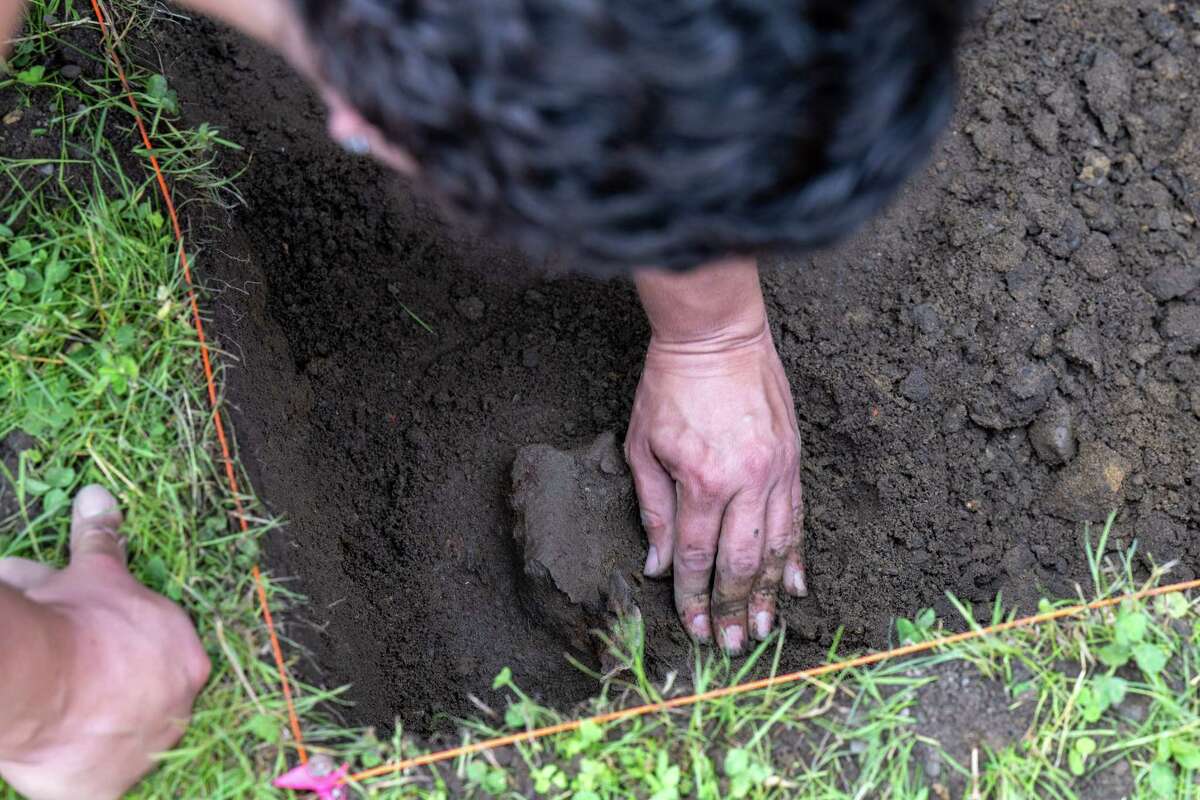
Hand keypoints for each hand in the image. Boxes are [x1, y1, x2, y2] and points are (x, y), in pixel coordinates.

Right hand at [0, 486, 209, 799]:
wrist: (46, 680)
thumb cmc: (80, 621)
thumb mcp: (97, 572)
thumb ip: (103, 538)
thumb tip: (98, 496)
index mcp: (186, 655)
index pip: (157, 651)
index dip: (118, 643)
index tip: (86, 638)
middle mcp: (180, 705)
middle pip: (139, 691)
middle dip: (106, 676)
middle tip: (66, 665)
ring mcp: (148, 750)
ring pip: (120, 734)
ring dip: (94, 718)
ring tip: (56, 701)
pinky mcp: (110, 788)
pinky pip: (99, 780)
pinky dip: (81, 768)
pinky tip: (62, 754)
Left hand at [626, 260, 805, 653]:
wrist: (718, 335)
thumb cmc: (670, 386)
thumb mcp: (642, 444)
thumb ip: (650, 507)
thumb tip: (656, 564)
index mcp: (701, 480)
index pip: (695, 555)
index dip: (693, 596)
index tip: (694, 627)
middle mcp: (744, 482)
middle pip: (740, 562)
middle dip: (734, 608)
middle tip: (731, 645)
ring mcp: (776, 471)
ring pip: (776, 547)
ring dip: (769, 593)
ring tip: (764, 629)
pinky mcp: (794, 459)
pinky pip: (798, 517)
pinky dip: (796, 554)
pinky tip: (795, 584)